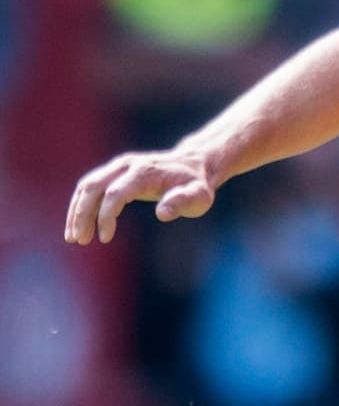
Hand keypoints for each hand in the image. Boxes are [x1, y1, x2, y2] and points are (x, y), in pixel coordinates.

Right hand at [64, 150, 216, 244]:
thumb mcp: (198, 197)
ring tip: (73, 238)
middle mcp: (126, 165)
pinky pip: (90, 187)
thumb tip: (163, 213)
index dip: (106, 216)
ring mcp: (118, 166)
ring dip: (76, 211)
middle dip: (82, 215)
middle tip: (79, 241)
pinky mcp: (114, 172)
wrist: (193, 164)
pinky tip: (78, 226)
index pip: (115, 193)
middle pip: (93, 187)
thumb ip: (182, 202)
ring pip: (87, 186)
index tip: (105, 239)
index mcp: (143, 172)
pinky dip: (81, 205)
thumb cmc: (196, 185)